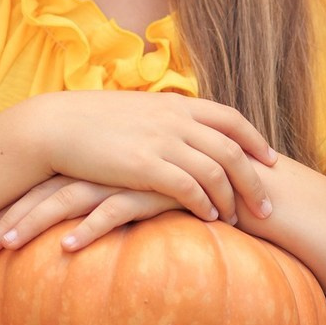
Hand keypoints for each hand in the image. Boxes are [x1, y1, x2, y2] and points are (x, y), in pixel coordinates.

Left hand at [0, 177, 188, 251]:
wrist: (235, 174)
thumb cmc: (178, 184)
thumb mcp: (134, 184)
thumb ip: (104, 191)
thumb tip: (73, 214)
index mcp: (93, 159)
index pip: (39, 181)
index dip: (10, 204)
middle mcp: (103, 164)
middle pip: (43, 190)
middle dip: (9, 218)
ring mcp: (124, 175)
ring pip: (68, 200)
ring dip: (33, 224)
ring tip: (6, 248)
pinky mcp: (150, 190)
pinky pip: (112, 211)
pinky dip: (86, 230)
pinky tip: (64, 248)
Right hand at [26, 90, 276, 225]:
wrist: (54, 126)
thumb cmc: (90, 123)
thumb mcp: (136, 111)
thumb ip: (164, 120)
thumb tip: (181, 132)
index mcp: (176, 104)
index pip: (231, 119)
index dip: (255, 141)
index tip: (271, 161)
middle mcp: (176, 119)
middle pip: (233, 150)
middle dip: (256, 181)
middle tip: (268, 208)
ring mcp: (162, 141)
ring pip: (217, 172)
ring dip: (232, 199)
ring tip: (238, 221)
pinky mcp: (145, 166)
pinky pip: (189, 188)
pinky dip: (205, 204)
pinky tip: (209, 219)